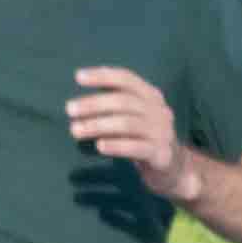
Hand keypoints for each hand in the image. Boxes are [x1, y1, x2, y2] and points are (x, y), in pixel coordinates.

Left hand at [67, 64, 193, 198]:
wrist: (172, 167)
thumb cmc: (142, 136)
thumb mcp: (134, 115)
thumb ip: (115, 103)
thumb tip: (80, 91)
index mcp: (151, 95)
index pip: (126, 78)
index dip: (103, 76)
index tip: (78, 77)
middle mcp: (159, 110)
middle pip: (124, 101)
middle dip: (94, 104)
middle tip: (69, 109)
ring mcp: (161, 131)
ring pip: (127, 124)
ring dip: (98, 125)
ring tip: (75, 130)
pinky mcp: (160, 153)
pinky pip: (136, 147)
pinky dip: (116, 145)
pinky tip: (99, 146)